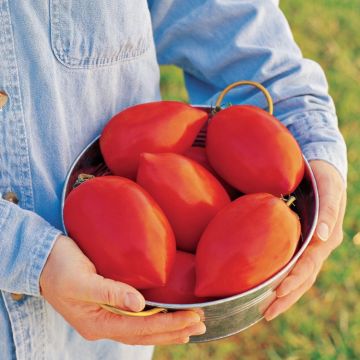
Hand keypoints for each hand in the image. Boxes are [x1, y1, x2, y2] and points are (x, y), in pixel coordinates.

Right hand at [40, 235, 205, 343]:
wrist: (41, 259)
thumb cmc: (58, 267)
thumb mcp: (81, 280)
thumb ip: (110, 292)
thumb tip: (140, 305)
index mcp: (96, 323)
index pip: (140, 329)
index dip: (168, 325)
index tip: (192, 318)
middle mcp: (103, 324)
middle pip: (145, 333)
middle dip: (174, 330)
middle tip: (201, 325)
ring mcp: (105, 316)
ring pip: (142, 329)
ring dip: (167, 328)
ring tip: (191, 326)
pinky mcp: (107, 304)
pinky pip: (136, 318)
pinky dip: (154, 320)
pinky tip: (166, 316)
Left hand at [264, 160, 345, 320]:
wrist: (322, 173)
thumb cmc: (324, 179)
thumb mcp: (330, 189)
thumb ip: (329, 211)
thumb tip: (321, 237)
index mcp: (325, 239)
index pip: (308, 265)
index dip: (294, 280)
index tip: (278, 292)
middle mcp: (318, 248)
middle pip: (303, 279)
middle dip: (286, 297)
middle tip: (266, 313)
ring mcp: (310, 249)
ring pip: (298, 278)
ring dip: (283, 295)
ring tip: (265, 310)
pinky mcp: (301, 245)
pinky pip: (292, 267)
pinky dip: (282, 281)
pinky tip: (269, 289)